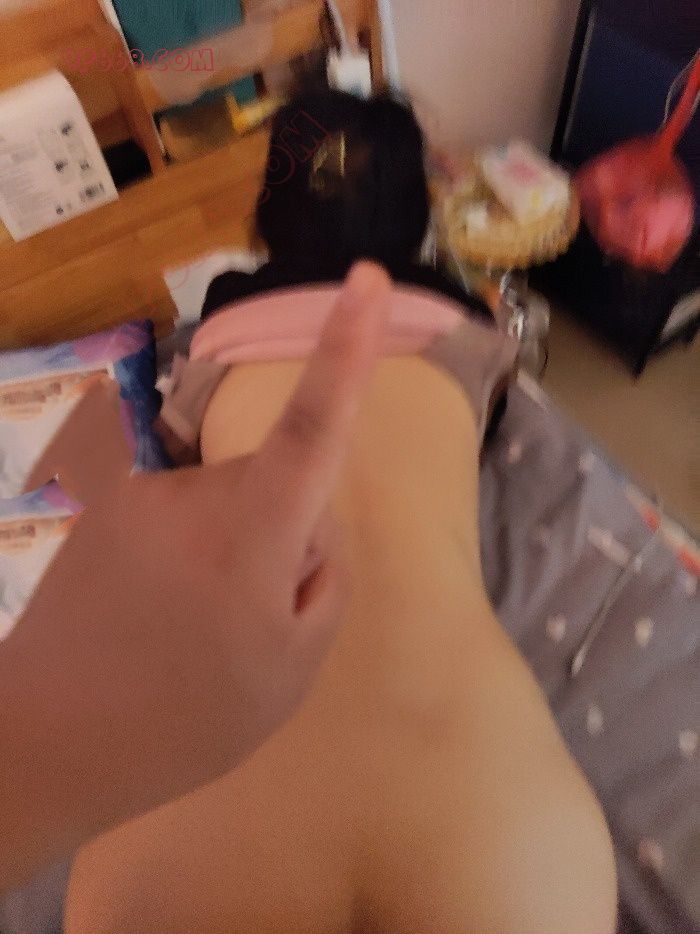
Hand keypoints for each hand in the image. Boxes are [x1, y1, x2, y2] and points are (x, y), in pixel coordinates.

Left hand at [0, 262, 390, 887]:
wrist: (50, 741)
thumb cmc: (187, 717)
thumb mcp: (295, 666)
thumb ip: (325, 578)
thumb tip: (311, 527)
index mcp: (253, 529)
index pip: (314, 423)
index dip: (346, 347)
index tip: (365, 276)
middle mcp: (194, 490)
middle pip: (275, 483)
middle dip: (284, 534)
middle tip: (253, 621)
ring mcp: (142, 495)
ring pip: (227, 502)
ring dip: (232, 549)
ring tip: (196, 628)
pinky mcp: (107, 509)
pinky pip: (180, 514)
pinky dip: (188, 554)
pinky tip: (157, 614)